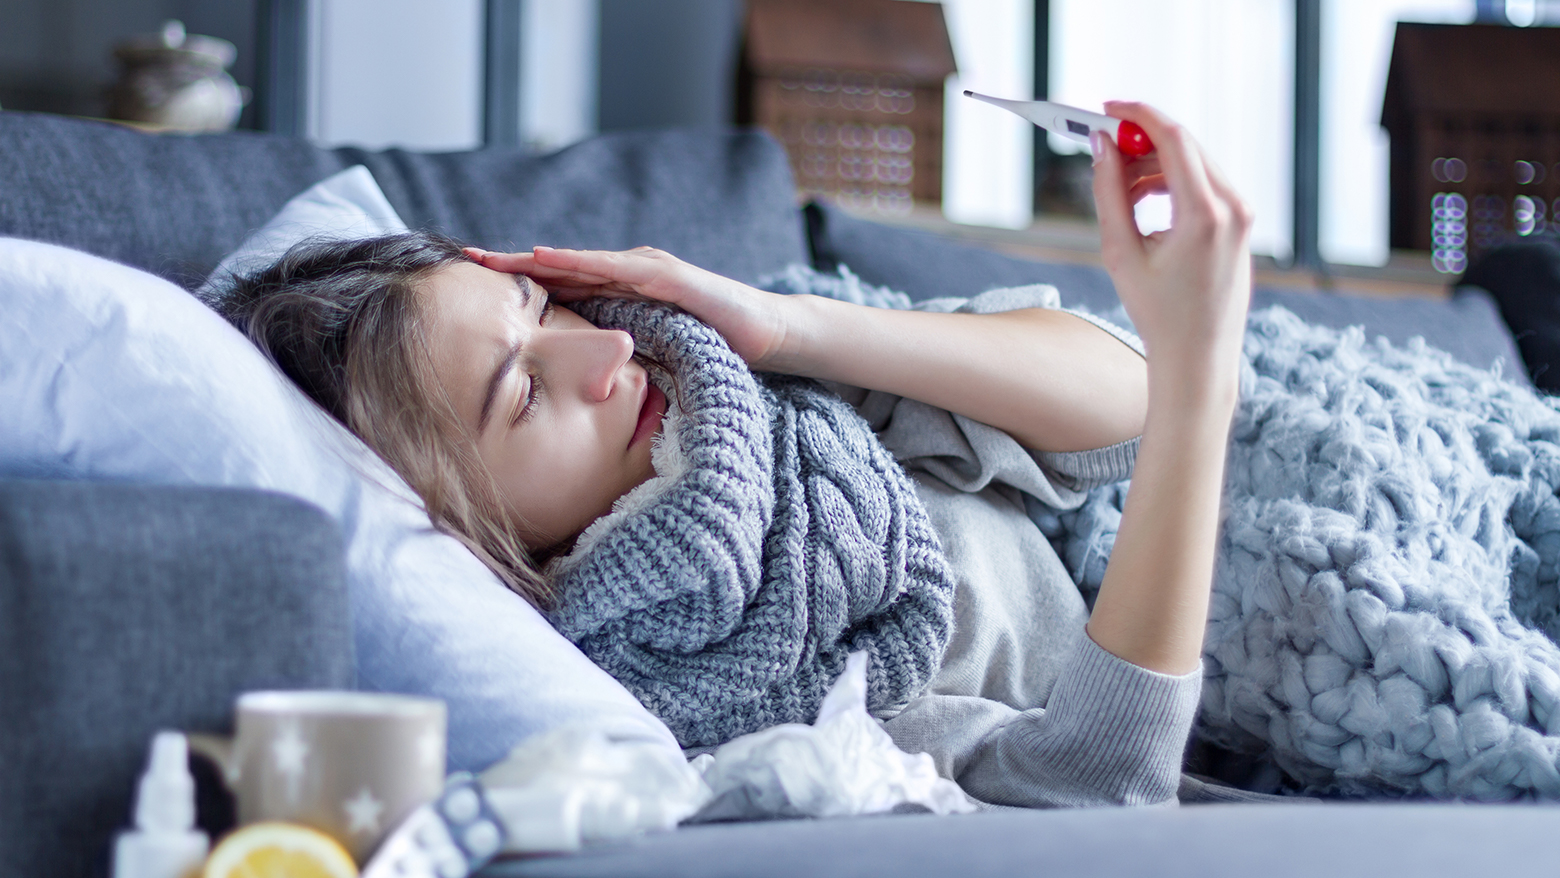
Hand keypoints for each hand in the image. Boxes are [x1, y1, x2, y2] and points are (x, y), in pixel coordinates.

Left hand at [465, 246, 791, 366]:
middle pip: (561, 267)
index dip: (519, 284)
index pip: (562, 286)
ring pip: (581, 262)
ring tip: (495, 257)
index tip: (474, 285)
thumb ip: (620, 356)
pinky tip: (549, 260)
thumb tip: (583, 385)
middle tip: (466, 258)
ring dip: (536, 259)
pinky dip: (581, 263)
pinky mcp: (669, 278)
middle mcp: (629, 273)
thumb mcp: (653, 354)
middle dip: (513, 263)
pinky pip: (617, 270)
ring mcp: (649, 271)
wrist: (768, 335)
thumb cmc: (712, 345)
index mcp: (621, 294)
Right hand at [1091, 101, 1251, 392]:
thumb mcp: (1120, 252)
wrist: (1198, 356)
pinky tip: (1145, 207)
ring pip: (1194, 164)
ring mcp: (1243, 215)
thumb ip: (1109, 193)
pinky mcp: (1242, 224)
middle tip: (1104, 150)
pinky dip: (1172, 184)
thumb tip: (1103, 148)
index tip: (1108, 109)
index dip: (1138, 115)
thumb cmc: (1158, 313)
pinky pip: (1205, 185)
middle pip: (1185, 145)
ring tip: (1120, 195)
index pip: (1174, 137)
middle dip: (1141, 141)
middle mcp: (1233, 207)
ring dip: (1154, 166)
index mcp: (1205, 214)